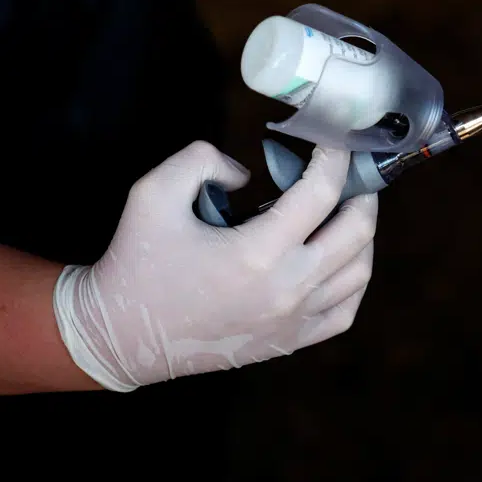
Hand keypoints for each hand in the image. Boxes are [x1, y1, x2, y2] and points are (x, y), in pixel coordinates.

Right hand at [53, 142, 377, 390]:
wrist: (119, 336)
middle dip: (362, 191)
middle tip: (351, 171)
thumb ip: (201, 160)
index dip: (334, 156)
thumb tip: (248, 174)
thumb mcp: (153, 193)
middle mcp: (286, 289)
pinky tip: (339, 257)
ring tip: (345, 208)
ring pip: (360, 270)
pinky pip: (346, 310)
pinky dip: (353, 278)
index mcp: (257, 253)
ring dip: (362, 232)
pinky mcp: (289, 342)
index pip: (321, 191)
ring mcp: (293, 321)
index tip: (333, 139)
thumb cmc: (136, 263)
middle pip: (357, 230)